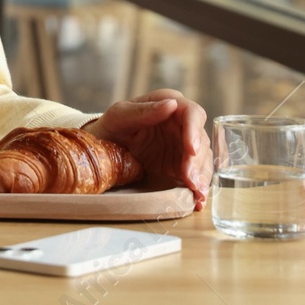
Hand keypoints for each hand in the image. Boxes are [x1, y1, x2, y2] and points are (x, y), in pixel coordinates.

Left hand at [83, 88, 212, 209]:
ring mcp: (184, 146)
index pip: (192, 113)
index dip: (195, 130)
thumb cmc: (111, 126)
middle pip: (200, 140)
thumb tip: (171, 104)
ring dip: (201, 177)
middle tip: (190, 180)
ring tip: (196, 192)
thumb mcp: (120, 116)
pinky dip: (199, 188)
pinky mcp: (182, 166)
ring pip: (203, 160)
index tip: (192, 149)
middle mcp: (182, 124)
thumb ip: (144, 111)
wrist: (102, 150)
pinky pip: (196, 175)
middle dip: (197, 161)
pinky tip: (198, 200)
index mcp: (168, 104)